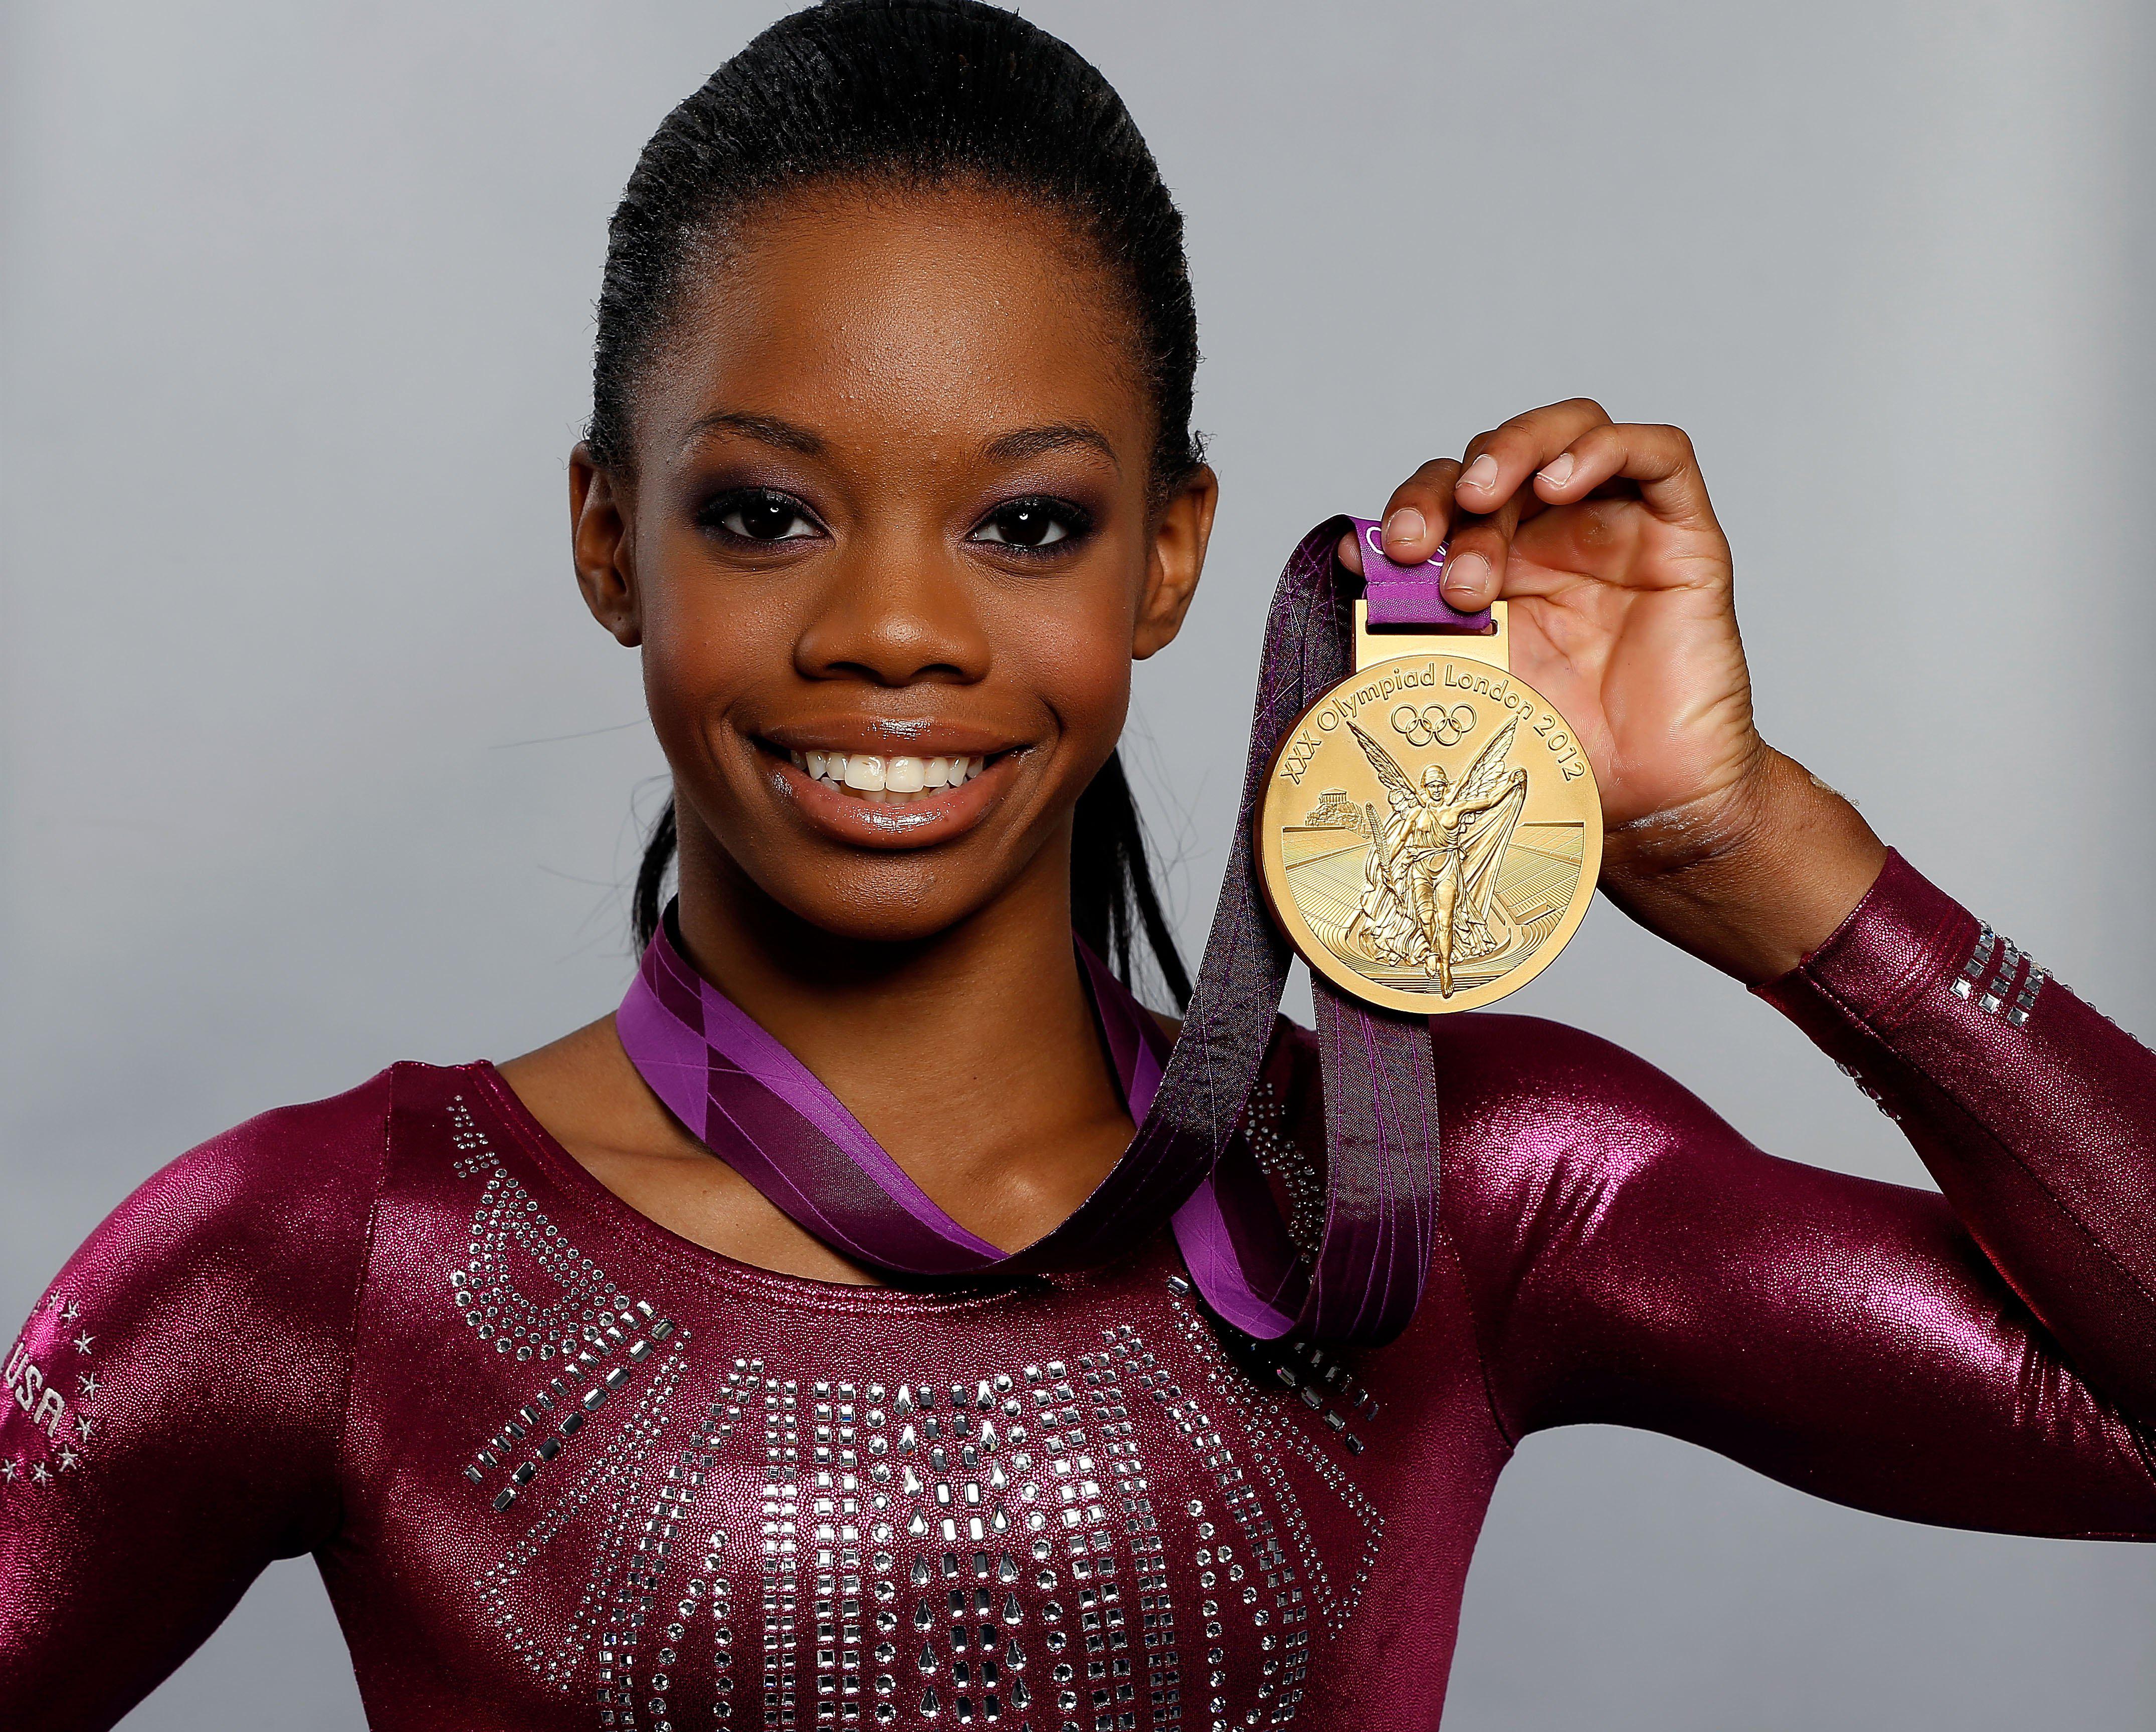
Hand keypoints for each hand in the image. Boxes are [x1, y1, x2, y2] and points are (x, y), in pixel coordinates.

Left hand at [1343, 399, 1884, 978]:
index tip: (1372, 556)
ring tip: (1482, 498)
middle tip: (1421, 546)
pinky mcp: (1682, 536)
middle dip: (1445, 491)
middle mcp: (1553, 538)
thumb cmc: (1563, 752)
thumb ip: (1413, 627)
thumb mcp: (1464, 686)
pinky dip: (1603, 448)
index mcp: (1496, 568)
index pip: (1444, 500)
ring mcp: (1617, 529)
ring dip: (1514, 449)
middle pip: (1495, 460)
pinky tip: (1560, 481)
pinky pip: (1657, 454)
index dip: (1404, 510)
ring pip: (1570, 430)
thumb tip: (1348, 563)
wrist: (1651, 805)